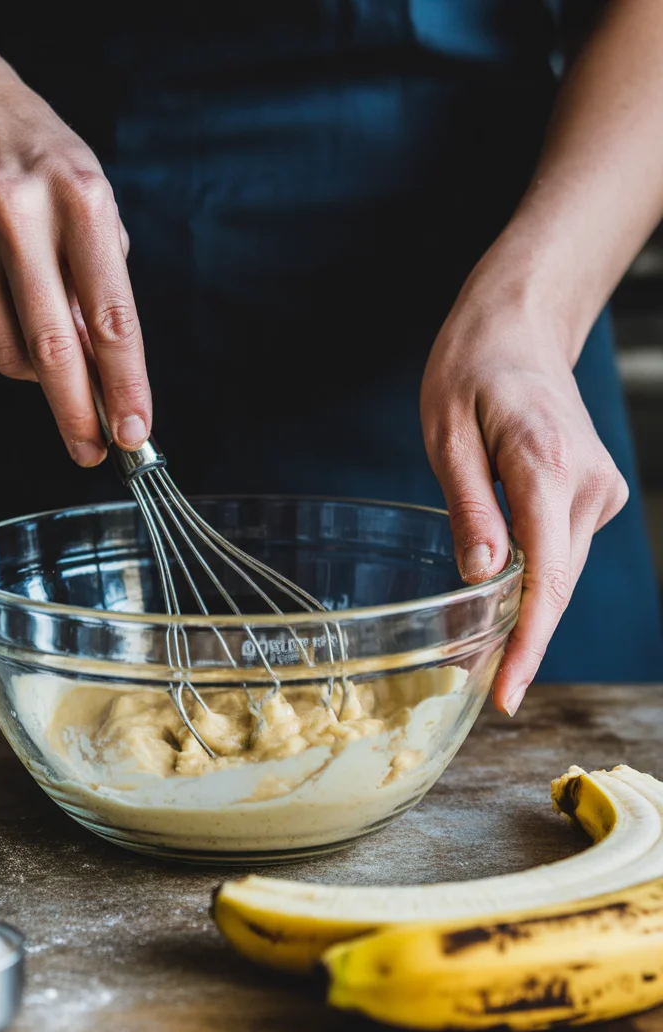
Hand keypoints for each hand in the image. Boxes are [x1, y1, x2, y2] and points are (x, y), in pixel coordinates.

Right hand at [0, 48, 148, 464]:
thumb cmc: (46, 169)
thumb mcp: (97, 206)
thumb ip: (105, 287)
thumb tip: (102, 374)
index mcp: (79, 199)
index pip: (110, 316)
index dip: (124, 384)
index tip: (133, 431)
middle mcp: (17, 214)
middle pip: (51, 347)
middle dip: (76, 413)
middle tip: (90, 451)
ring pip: (6, 353)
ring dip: (35, 372)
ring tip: (46, 341)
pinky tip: (6, 311)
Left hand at [420, 261, 628, 715]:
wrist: (521, 325)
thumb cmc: (472, 366)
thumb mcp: (446, 431)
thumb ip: (468, 505)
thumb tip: (482, 577)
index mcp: (545, 464)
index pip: (546, 575)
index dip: (528, 642)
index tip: (509, 692)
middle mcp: (587, 483)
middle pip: (558, 585)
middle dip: (522, 642)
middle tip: (479, 689)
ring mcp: (599, 488)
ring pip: (562, 573)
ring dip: (526, 613)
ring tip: (480, 656)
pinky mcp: (595, 492)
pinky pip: (562, 551)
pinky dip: (535, 580)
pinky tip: (502, 600)